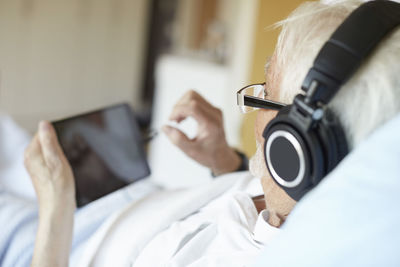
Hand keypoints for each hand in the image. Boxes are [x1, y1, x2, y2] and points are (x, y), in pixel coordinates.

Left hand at [25, 121, 75, 266]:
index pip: (44, 132)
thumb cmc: (59, 188)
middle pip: (46, 141)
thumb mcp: (57, 161)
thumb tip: (44, 124)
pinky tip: (65, 169)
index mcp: (32, 153)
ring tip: (66, 164)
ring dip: (60, 153)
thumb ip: (49, 142)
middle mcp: (30, 158)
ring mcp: (35, 166)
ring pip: (49, 150)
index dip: (58, 134)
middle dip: (59, 143)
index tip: (67, 142)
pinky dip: (59, 161)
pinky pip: (51, 159)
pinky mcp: (42, 173)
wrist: (57, 209)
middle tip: (67, 156)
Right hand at [162, 90, 240, 175]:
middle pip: (192, 96)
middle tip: (174, 121)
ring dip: (181, 105)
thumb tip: (164, 127)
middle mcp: (215, 113)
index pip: (192, 107)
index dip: (177, 111)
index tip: (170, 121)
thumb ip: (177, 139)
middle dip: (178, 107)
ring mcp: (214, 109)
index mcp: (211, 123)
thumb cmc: (208, 155)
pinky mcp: (211, 109)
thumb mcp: (191, 152)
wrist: (221, 156)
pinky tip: (183, 118)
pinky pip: (195, 100)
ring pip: (192, 95)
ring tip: (178, 120)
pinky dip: (185, 106)